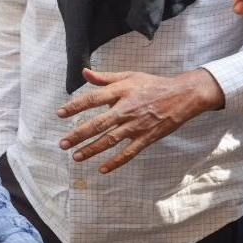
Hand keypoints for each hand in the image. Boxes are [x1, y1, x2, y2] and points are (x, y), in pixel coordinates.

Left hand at [57, 68, 224, 173]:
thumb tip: (84, 73)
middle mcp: (126, 109)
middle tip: (63, 143)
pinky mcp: (146, 137)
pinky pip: (129, 152)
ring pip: (110, 140)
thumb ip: (105, 78)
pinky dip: (115, 162)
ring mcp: (136, 125)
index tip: (60, 114)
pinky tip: (102, 169)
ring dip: (91, 150)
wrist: (182, 96)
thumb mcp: (130, 76)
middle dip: (78, 135)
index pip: (93, 99)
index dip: (75, 106)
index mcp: (122, 91)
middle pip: (98, 124)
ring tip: (76, 157)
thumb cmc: (153, 85)